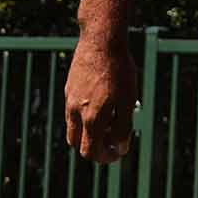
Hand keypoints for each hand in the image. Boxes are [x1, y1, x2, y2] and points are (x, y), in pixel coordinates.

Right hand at [65, 35, 137, 163]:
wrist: (102, 40)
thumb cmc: (119, 70)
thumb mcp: (128, 100)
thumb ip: (123, 127)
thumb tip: (120, 148)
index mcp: (90, 118)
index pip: (90, 152)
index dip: (104, 157)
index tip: (118, 153)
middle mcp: (74, 112)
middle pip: (77, 143)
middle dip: (94, 147)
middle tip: (113, 139)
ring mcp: (69, 99)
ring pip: (73, 127)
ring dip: (88, 131)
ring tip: (110, 119)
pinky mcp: (69, 87)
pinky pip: (73, 111)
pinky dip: (84, 116)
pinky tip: (103, 102)